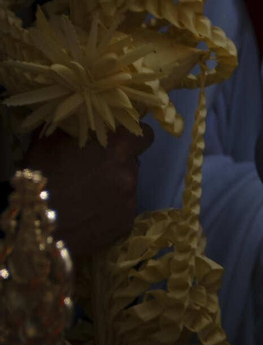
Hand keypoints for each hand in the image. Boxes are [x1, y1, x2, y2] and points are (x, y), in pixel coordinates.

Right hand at [21, 125, 153, 257]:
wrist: (37, 226)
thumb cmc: (38, 179)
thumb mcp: (48, 143)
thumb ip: (72, 129)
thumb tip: (76, 119)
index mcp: (117, 148)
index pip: (144, 134)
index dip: (130, 138)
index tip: (116, 141)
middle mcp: (130, 172)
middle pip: (131, 163)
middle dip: (114, 164)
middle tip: (90, 171)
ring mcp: (130, 201)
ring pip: (126, 188)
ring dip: (110, 188)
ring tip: (84, 197)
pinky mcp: (126, 224)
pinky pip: (120, 212)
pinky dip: (107, 211)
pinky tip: (86, 215)